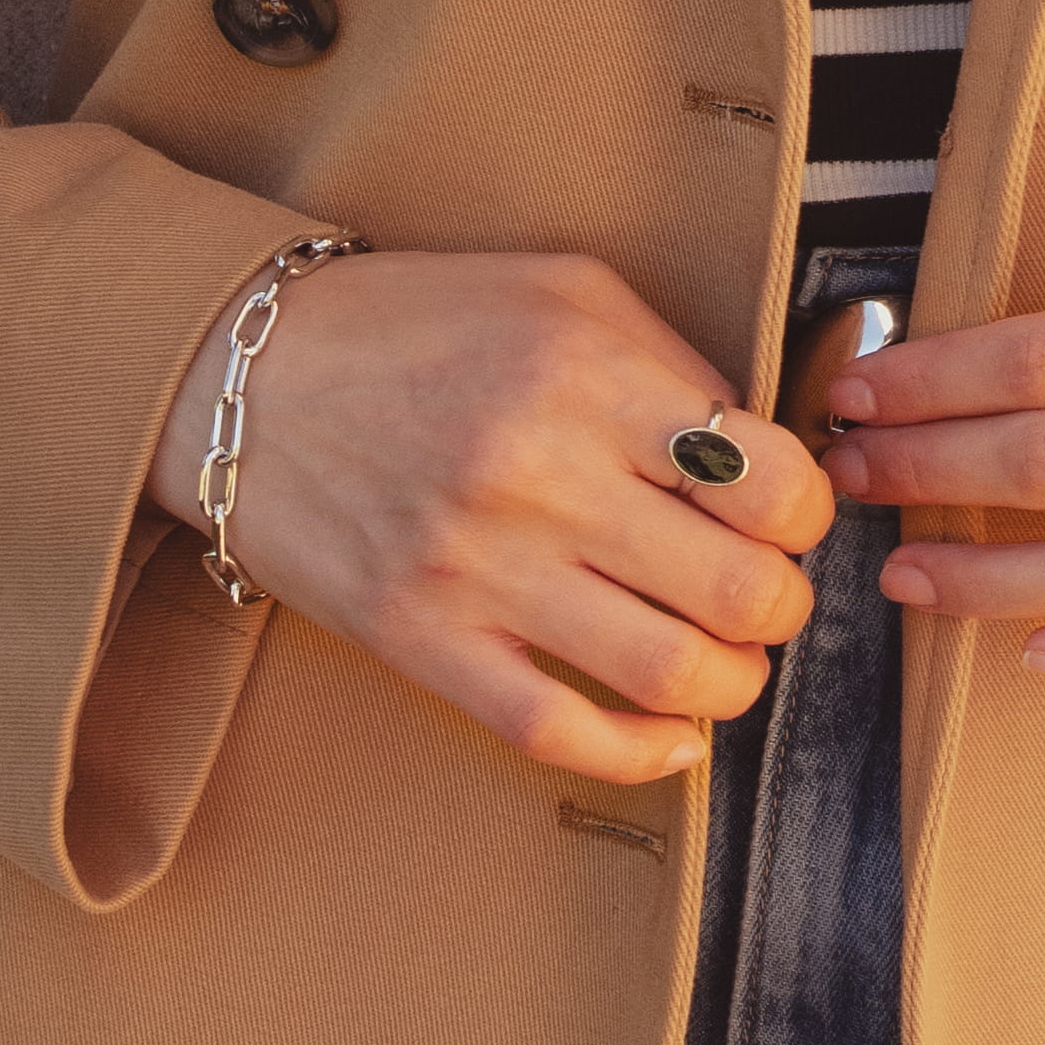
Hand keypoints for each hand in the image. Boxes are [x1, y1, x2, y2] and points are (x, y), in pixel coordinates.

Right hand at [167, 245, 829, 769]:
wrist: (239, 378)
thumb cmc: (410, 324)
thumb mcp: (558, 290)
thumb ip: (670, 363)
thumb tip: (765, 454)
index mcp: (584, 373)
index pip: (767, 482)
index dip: (805, 514)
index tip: (784, 517)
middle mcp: (537, 474)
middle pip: (735, 591)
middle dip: (778, 609)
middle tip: (760, 595)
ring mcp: (475, 568)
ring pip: (666, 674)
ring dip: (727, 686)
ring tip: (722, 662)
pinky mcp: (418, 639)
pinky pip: (556, 732)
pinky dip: (638, 754)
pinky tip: (665, 737)